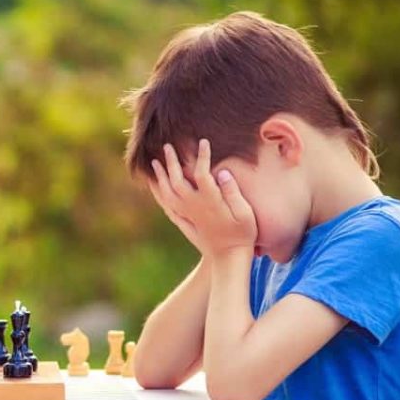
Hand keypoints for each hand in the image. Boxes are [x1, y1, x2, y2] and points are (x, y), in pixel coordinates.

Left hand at [150, 139, 256, 258]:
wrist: (228, 258)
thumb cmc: (242, 234)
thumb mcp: (245, 214)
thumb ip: (233, 193)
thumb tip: (223, 172)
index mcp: (211, 202)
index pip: (202, 174)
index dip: (202, 157)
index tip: (203, 142)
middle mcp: (195, 207)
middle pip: (177, 181)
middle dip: (172, 162)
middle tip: (167, 146)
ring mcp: (187, 215)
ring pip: (167, 192)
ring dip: (160, 176)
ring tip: (154, 162)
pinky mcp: (183, 222)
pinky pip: (166, 205)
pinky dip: (158, 194)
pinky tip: (154, 186)